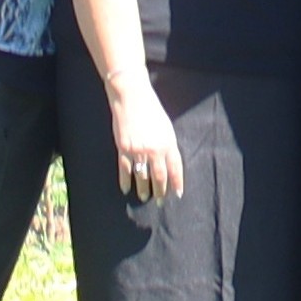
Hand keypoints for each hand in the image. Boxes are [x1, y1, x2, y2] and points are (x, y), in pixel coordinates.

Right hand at [102, 87, 185, 203]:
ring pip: (143, 177)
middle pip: (159, 176)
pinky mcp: (124, 149)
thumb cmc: (151, 110)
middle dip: (161, 191)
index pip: (175, 169)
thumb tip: (167, 163)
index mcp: (169, 143)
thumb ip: (167, 145)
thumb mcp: (166, 127)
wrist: (132, 98)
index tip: (176, 194)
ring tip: (145, 197)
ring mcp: (139, 151)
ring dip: (144, 189)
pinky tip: (126, 189)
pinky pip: (125, 170)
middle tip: (160, 202)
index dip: (176, 183)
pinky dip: (126, 181)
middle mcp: (155, 150)